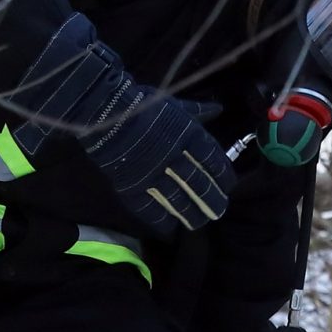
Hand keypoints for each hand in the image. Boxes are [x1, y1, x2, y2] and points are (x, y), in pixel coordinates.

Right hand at [3, 19, 235, 233]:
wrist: (103, 110)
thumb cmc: (142, 103)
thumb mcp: (173, 104)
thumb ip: (197, 111)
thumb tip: (218, 110)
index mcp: (188, 135)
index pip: (213, 161)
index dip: (223, 177)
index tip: (228, 187)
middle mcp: (175, 157)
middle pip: (199, 184)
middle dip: (212, 201)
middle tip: (218, 212)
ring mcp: (153, 174)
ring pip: (178, 200)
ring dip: (191, 214)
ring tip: (199, 223)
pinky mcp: (132, 186)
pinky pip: (150, 208)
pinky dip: (161, 220)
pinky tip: (170, 227)